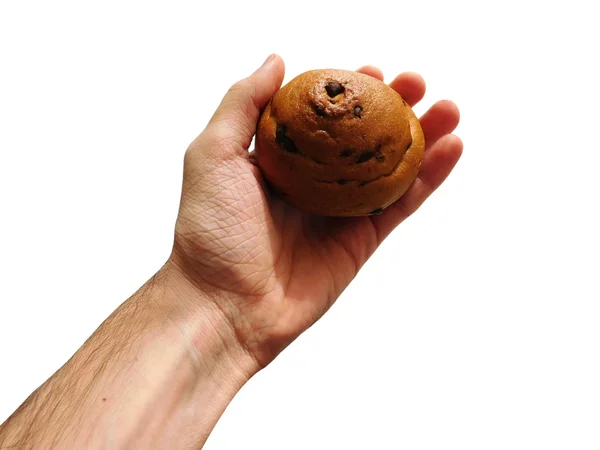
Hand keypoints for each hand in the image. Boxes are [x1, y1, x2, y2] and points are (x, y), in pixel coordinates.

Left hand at [171, 55, 461, 367]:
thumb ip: (243, 103)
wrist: (225, 304)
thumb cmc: (210, 230)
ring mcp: (341, 212)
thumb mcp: (213, 153)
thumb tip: (277, 60)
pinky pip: (402, 203)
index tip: (371, 71)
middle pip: (363, 138)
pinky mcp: (361, 240)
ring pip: (391, 168)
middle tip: (415, 84)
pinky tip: (451, 148)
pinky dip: (430, 178)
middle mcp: (314, 182)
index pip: (324, 116)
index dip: (350, 91)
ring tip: (449, 109)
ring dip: (423, 137)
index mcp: (281, 158)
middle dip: (393, 108)